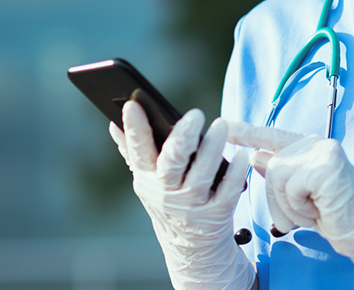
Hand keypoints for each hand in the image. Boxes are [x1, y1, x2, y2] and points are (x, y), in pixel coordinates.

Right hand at [111, 102, 254, 289]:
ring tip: (221, 124)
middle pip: (172, 163)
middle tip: (195, 114)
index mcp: (148, 178)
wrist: (190, 248)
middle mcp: (167, 191)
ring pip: (202, 174)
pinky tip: (241, 156)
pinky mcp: (216, 213)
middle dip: (181, 139)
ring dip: (212, 149)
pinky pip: (227, 191)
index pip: (138, 150)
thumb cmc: (169, 202)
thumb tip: (112, 123)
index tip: (132, 104)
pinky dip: (234, 173)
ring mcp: (192, 204)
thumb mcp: (147, 181)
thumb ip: (132, 151)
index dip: (134, 128)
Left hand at [226, 122, 353, 289]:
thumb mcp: (298, 195)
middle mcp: (316, 143)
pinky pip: (290, 186)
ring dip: (289, 205)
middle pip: (272, 165)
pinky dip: (299, 206)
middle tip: (306, 211)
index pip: (272, 136)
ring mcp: (323, 151)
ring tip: (313, 210)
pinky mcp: (325, 166)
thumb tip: (255, 155)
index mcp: (310, 147)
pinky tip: (319, 208)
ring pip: (277, 175)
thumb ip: (279, 173)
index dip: (246, 132)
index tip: (224, 126)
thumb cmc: (333, 214)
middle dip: (280, 198)